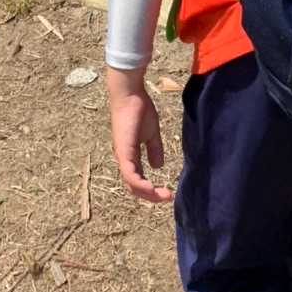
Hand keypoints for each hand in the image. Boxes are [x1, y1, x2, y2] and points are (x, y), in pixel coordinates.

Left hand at [106, 68, 173, 203]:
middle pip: (134, 187)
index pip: (138, 180)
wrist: (129, 94)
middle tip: (167, 197)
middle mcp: (124, 160)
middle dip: (151, 195)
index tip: (168, 192)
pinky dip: (141, 185)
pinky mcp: (124, 153)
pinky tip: (152, 188)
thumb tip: (157, 166)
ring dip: (147, 193)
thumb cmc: (139, 109)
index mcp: (130, 156)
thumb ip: (154, 149)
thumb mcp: (151, 132)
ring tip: (163, 195)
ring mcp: (122, 157)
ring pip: (132, 185)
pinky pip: (130, 175)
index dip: (151, 189)